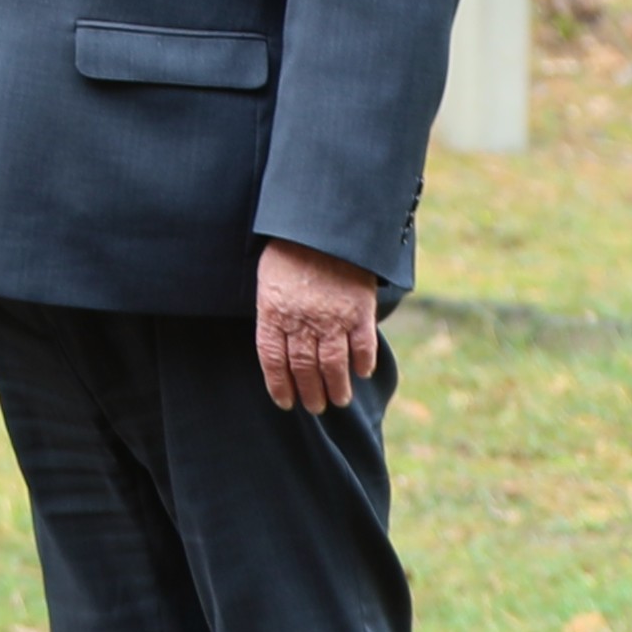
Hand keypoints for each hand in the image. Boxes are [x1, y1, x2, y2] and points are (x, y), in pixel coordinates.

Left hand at [253, 237, 384, 413]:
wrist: (324, 225)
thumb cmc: (290, 249)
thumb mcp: (268, 279)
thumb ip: (273, 311)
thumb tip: (279, 341)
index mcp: (274, 312)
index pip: (273, 360)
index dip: (279, 385)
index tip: (286, 403)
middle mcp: (302, 320)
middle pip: (304, 368)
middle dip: (309, 393)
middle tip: (315, 406)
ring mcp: (332, 317)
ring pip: (332, 364)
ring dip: (336, 387)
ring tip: (338, 400)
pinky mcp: (359, 309)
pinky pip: (362, 345)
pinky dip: (362, 362)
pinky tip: (361, 372)